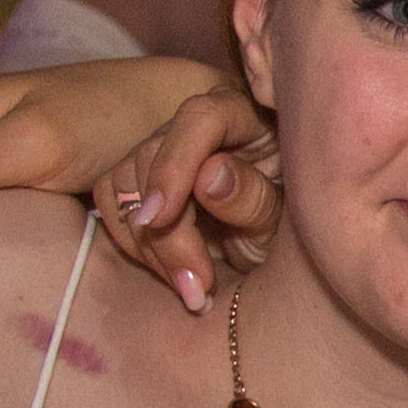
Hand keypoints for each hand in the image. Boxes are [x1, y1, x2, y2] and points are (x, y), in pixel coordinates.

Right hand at [92, 88, 279, 315]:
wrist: (281, 245)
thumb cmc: (293, 224)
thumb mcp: (286, 219)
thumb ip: (254, 196)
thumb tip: (208, 176)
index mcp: (244, 116)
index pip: (200, 119)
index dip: (175, 165)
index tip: (160, 219)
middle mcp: (197, 124)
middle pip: (154, 157)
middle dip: (168, 233)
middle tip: (195, 288)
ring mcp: (164, 148)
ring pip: (126, 184)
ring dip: (150, 247)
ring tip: (191, 292)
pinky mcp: (141, 177)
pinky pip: (114, 203)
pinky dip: (133, 245)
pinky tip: (170, 275)